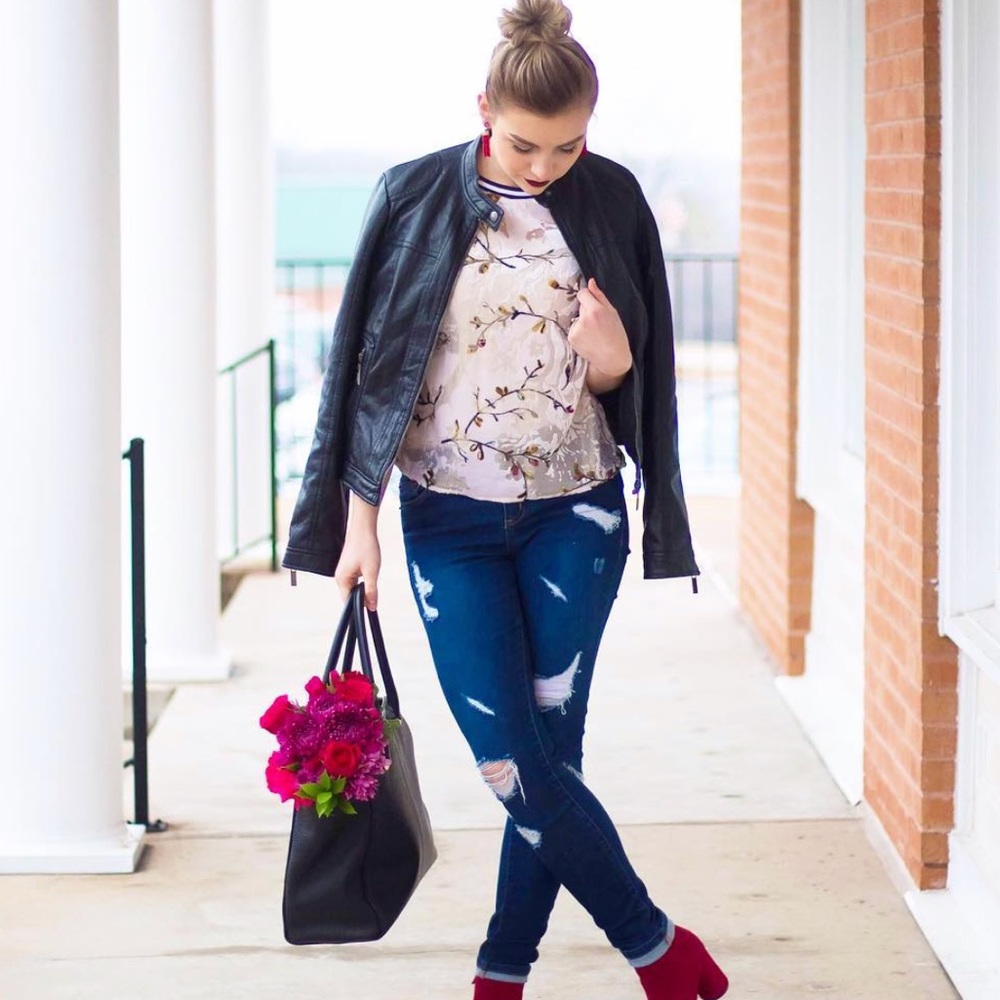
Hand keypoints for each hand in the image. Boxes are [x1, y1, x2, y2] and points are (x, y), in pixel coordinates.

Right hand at [334, 493, 380, 610]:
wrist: (363, 528)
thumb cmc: (365, 546)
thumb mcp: (371, 572)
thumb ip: (371, 591)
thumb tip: (371, 607)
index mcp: (342, 580)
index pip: (348, 602)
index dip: (359, 606)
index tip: (370, 607)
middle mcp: (339, 577)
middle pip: (351, 595)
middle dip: (363, 596)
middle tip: (374, 590)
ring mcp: (343, 571)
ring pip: (354, 587)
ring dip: (364, 587)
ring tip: (371, 575)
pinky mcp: (348, 567)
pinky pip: (355, 580)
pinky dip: (363, 580)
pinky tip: (370, 571)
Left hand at [568, 278, 632, 391]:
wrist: (612, 358)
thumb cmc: (616, 335)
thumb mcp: (613, 313)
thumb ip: (600, 296)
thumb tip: (590, 282)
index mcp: (596, 310)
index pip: (582, 294)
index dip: (587, 297)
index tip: (593, 303)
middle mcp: (584, 319)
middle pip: (581, 306)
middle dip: (587, 311)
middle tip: (599, 323)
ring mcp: (576, 329)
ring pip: (577, 318)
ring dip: (583, 322)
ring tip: (595, 333)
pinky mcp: (571, 338)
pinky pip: (574, 329)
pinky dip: (579, 332)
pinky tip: (589, 339)